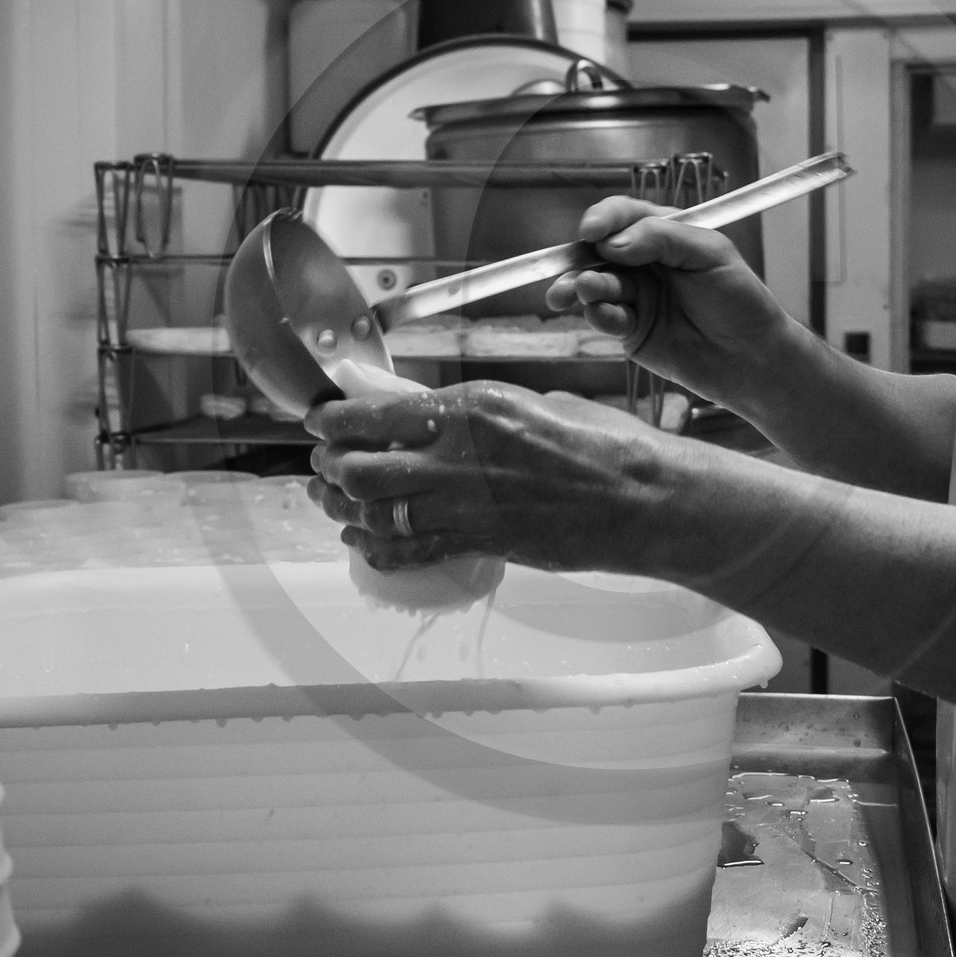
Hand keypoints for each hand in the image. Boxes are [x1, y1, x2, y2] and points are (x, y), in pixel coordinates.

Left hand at [306, 381, 667, 572]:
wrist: (635, 496)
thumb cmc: (595, 442)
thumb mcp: (526, 402)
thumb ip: (471, 413)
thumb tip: (425, 416)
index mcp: (468, 408)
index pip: (373, 414)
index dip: (332, 420)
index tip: (320, 420)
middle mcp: (456, 456)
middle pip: (359, 467)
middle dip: (329, 465)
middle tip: (323, 462)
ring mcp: (464, 505)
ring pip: (373, 513)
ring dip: (341, 508)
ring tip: (329, 500)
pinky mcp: (478, 544)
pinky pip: (407, 553)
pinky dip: (374, 550)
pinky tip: (361, 543)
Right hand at [546, 197, 790, 404]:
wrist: (752, 358)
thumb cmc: (741, 300)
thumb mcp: (710, 254)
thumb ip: (662, 238)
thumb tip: (612, 243)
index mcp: (664, 234)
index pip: (624, 216)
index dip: (603, 219)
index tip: (591, 231)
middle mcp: (643, 262)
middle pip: (598, 251)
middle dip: (580, 258)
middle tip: (572, 271)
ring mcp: (635, 296)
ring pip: (595, 285)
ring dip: (583, 287)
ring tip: (584, 291)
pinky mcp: (630, 330)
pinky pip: (603, 318)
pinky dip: (598, 315)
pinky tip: (604, 316)